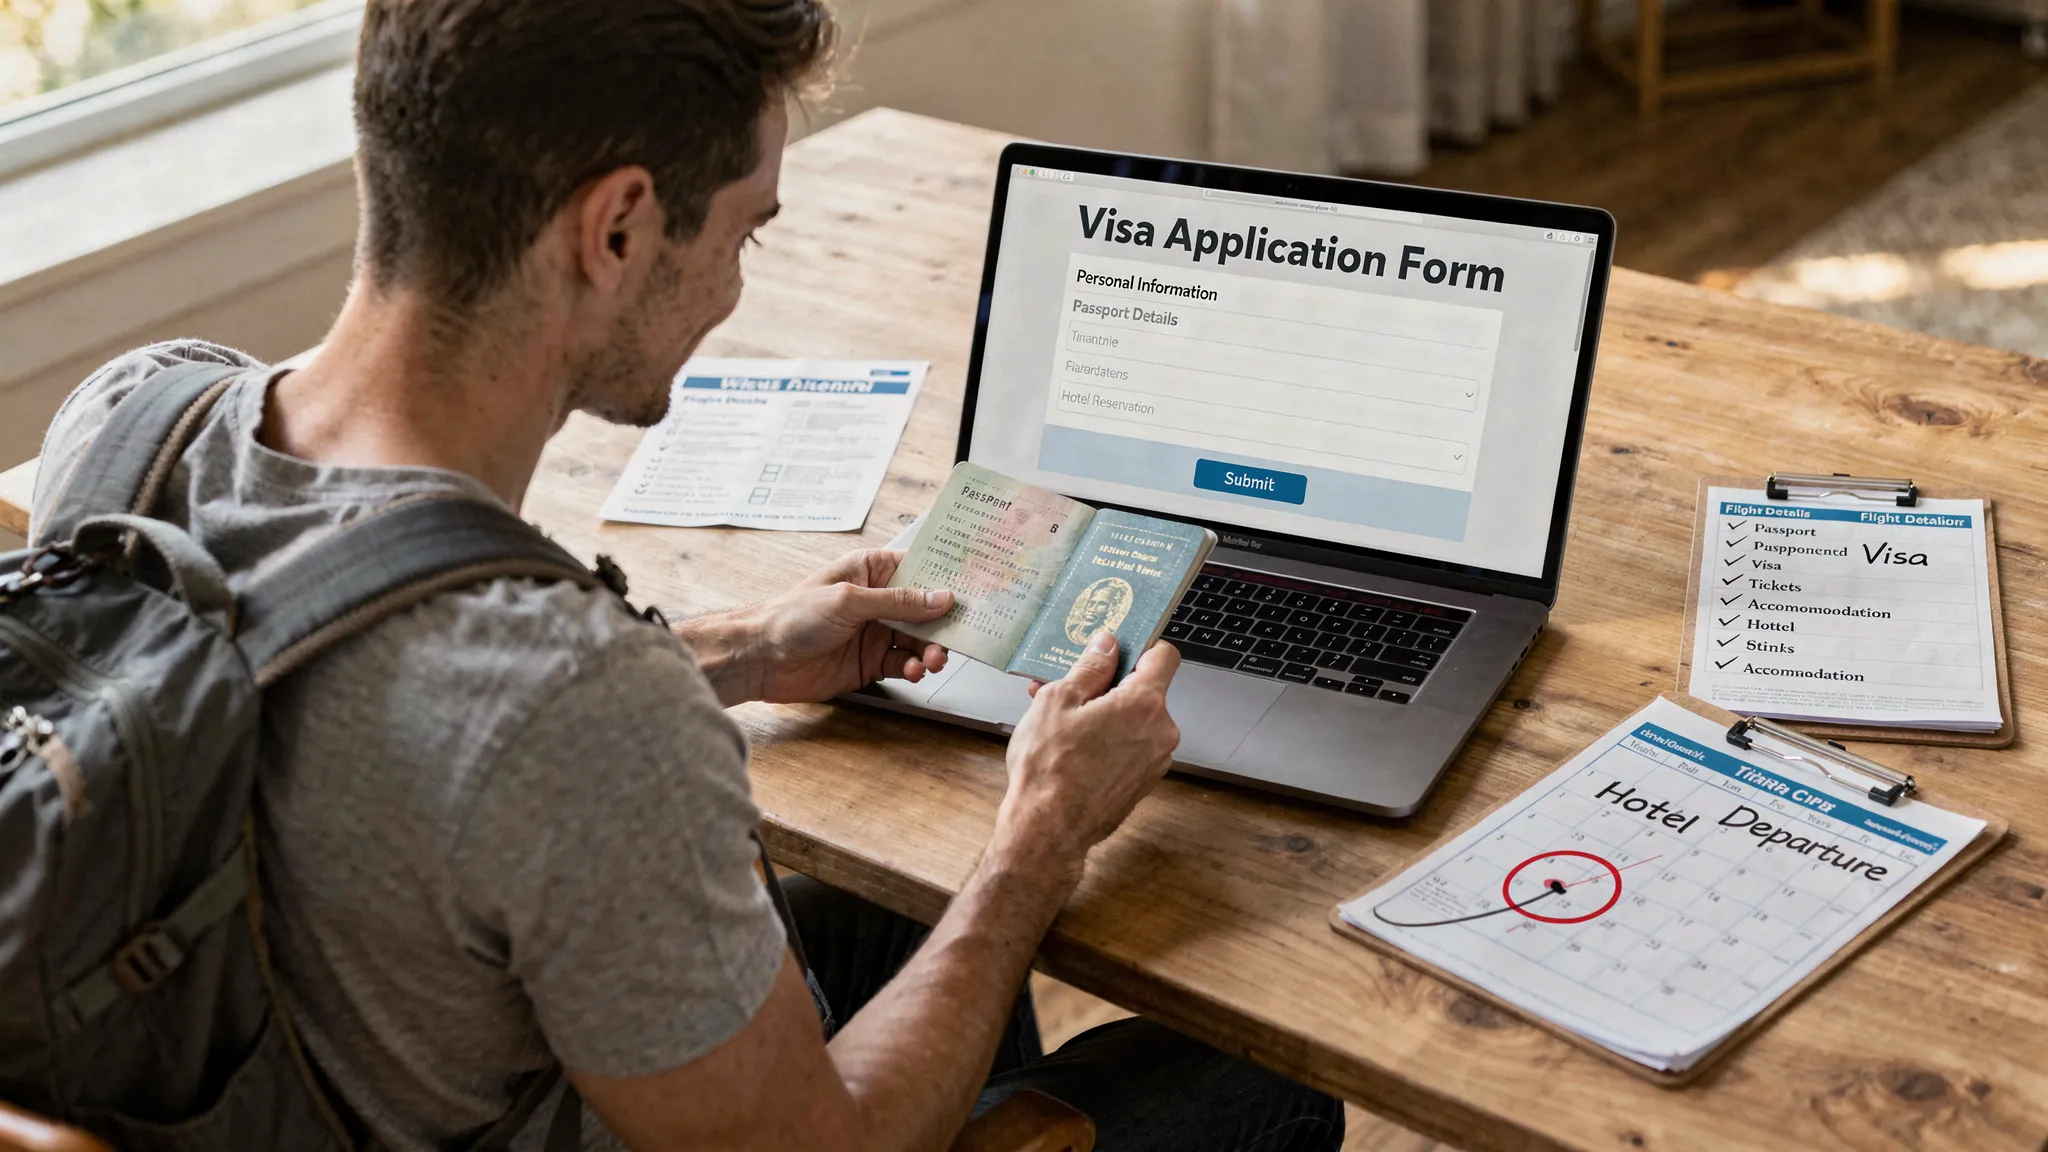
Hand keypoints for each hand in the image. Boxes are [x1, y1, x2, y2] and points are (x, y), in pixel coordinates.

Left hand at [709, 549, 954, 704]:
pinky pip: (903, 665)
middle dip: (944, 623)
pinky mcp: (869, 663)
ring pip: (918, 641)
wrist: (760, 658)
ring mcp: (874, 633)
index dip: (946, 578)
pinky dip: (913, 670)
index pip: (919, 568)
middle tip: (957, 637)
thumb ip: (898, 601)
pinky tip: (912, 672)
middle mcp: (876, 601)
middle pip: (925, 609)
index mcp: (870, 571)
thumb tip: (940, 597)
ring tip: (931, 661)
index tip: (974, 589)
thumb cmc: (791, 617)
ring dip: (930, 651)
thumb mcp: (849, 601)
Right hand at [995, 631, 1182, 889]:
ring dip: (1104, 714)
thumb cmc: (1050, 767)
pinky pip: (1130, 748)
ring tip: (1060, 720)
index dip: (1141, 647)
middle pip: (1144, 691)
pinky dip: (1108, 740)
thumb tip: (1106, 645)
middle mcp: (1160, 731)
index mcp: (1144, 704)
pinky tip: (1072, 746)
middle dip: (1108, 686)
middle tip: (1068, 686)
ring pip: (1134, 721)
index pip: (1164, 656)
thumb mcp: (1058, 701)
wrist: (1048, 830)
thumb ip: (1089, 668)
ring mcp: (1155, 761)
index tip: (1116, 649)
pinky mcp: (1143, 782)